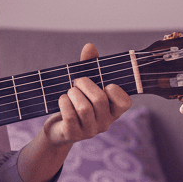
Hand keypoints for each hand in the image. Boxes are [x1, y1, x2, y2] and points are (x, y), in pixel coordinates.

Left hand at [17, 43, 130, 181]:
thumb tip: (89, 46)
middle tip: (76, 82)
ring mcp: (90, 131)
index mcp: (113, 111)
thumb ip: (89, 66)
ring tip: (69, 93)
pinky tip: (62, 100)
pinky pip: (69, 116)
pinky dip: (63, 103)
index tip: (104, 84)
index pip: (125, 102)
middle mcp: (105, 123)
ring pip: (83, 108)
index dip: (115, 90)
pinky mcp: (73, 135)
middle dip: (84, 85)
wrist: (57, 128)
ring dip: (72, 94)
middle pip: (99, 100)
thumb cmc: (75, 102)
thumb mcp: (83, 84)